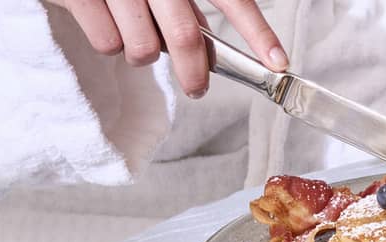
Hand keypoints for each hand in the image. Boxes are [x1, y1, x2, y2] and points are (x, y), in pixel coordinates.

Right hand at [47, 0, 286, 97]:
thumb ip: (188, 5)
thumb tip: (212, 46)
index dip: (258, 33)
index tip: (278, 63)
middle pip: (186, 38)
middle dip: (195, 74)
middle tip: (197, 89)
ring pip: (143, 48)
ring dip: (144, 56)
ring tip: (137, 39)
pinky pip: (107, 43)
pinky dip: (111, 45)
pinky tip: (108, 24)